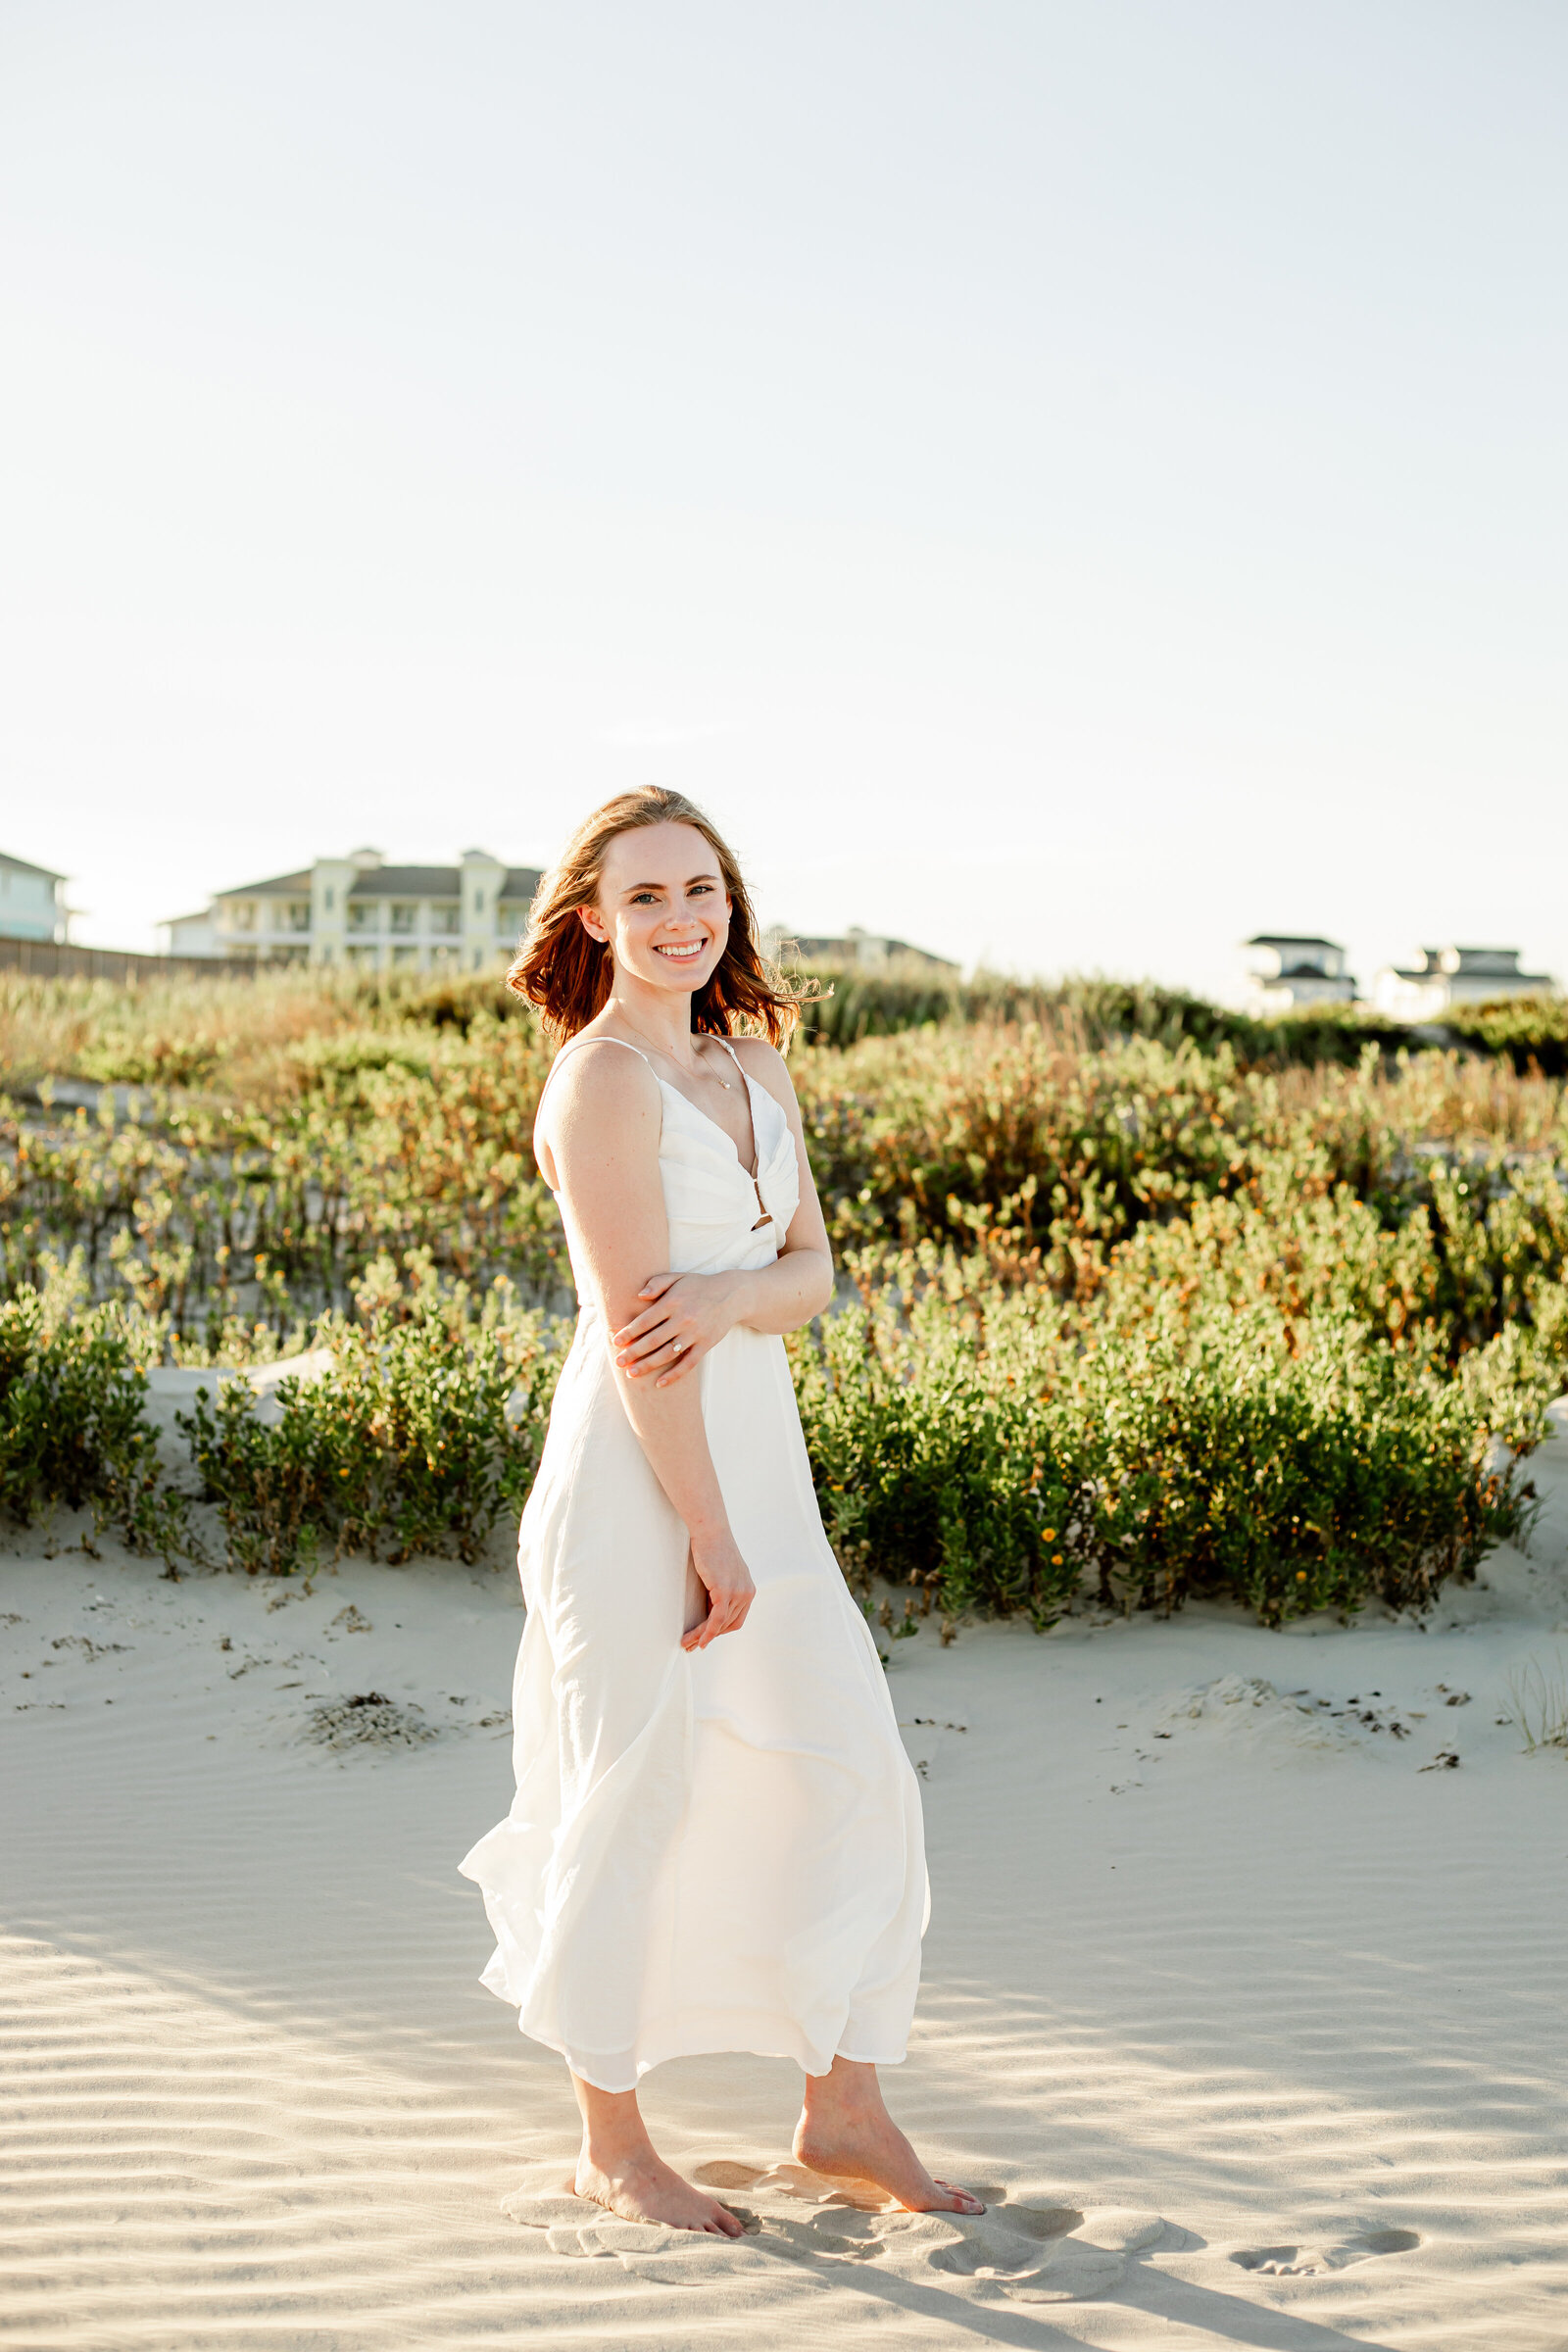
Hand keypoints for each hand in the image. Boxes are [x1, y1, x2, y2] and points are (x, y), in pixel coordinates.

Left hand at [613, 1271, 743, 1386]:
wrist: (732, 1295)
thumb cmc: (698, 1286)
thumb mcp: (677, 1277)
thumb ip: (657, 1283)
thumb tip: (638, 1295)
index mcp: (673, 1302)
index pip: (645, 1320)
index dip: (628, 1332)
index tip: (615, 1341)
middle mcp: (683, 1318)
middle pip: (653, 1340)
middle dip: (633, 1352)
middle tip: (618, 1362)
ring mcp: (695, 1333)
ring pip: (668, 1354)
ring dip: (648, 1365)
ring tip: (632, 1373)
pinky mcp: (706, 1344)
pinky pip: (688, 1363)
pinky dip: (674, 1375)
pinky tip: (660, 1383)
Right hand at [681, 1530, 755, 1651]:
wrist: (710, 1530)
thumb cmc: (711, 1548)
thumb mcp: (720, 1573)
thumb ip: (720, 1591)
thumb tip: (708, 1607)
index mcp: (748, 1589)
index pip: (736, 1619)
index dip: (720, 1631)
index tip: (705, 1637)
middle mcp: (747, 1592)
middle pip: (729, 1625)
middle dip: (709, 1637)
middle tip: (692, 1646)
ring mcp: (738, 1592)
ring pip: (720, 1625)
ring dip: (703, 1637)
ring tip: (687, 1643)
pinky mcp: (725, 1591)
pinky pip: (716, 1619)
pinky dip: (707, 1633)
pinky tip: (698, 1640)